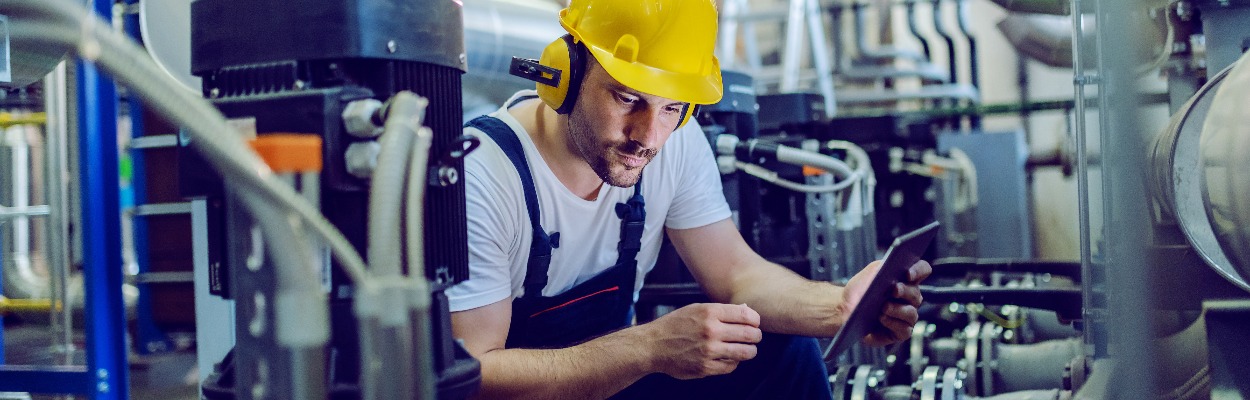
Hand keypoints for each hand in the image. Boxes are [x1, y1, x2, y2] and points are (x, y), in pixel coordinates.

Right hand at [640, 303, 762, 379]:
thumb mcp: (696, 309)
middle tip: (754, 337)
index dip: (755, 320)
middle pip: (750, 335)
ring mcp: (709, 351)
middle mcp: (711, 331)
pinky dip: (733, 362)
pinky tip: (728, 357)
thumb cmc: (674, 325)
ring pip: (745, 353)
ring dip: (749, 351)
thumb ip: (721, 310)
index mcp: (709, 313)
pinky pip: (731, 366)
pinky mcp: (706, 367)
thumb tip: (746, 311)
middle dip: (756, 336)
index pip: (746, 315)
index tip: (755, 323)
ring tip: (746, 349)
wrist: (653, 345)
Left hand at [839, 260, 931, 345]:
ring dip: (897, 309)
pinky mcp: (900, 332)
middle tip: (894, 289)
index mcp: (906, 280)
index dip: (919, 270)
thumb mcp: (870, 272)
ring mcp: (906, 316)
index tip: (908, 273)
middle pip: (916, 293)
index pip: (922, 270)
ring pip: (911, 313)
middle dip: (905, 291)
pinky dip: (893, 323)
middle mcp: (910, 299)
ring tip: (884, 307)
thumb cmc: (860, 290)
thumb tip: (894, 266)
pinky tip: (882, 318)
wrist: (844, 309)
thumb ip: (883, 266)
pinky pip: (904, 329)